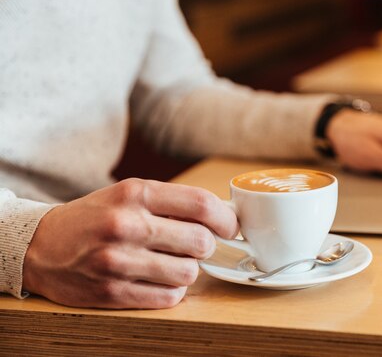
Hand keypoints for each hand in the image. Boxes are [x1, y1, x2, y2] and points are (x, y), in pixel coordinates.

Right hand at [23, 178, 237, 308]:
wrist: (41, 246)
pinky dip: (172, 290)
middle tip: (194, 245)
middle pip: (200, 241)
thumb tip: (223, 216)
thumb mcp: (129, 194)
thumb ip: (173, 202)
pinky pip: (169, 297)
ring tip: (172, 262)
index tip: (231, 227)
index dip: (226, 218)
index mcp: (135, 193)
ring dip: (188, 270)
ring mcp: (118, 261)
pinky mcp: (112, 292)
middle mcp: (127, 225)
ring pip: (188, 272)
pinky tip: (158, 280)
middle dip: (205, 246)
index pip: (200, 204)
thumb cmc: (96, 217)